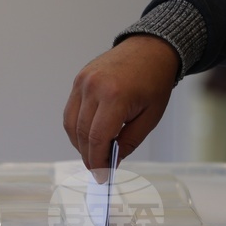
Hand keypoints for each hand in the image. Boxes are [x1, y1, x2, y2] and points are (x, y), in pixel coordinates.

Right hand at [63, 35, 178, 172]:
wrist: (150, 48)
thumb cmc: (155, 81)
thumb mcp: (150, 117)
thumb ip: (129, 141)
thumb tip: (111, 161)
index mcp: (115, 96)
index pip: (97, 139)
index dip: (98, 162)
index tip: (102, 176)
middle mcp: (94, 87)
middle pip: (82, 134)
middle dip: (89, 157)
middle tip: (99, 170)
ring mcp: (83, 81)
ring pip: (71, 125)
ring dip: (80, 145)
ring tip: (95, 154)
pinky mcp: (79, 79)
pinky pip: (70, 111)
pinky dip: (77, 128)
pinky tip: (89, 137)